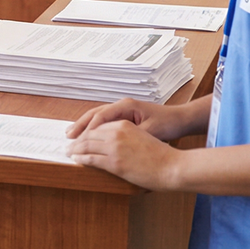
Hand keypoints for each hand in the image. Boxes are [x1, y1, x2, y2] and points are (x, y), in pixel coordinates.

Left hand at [66, 119, 182, 189]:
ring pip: (87, 145)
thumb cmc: (161, 155)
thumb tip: (115, 141)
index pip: (98, 125)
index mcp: (124, 124)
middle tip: (69, 143)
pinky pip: (91, 159)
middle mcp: (117, 133)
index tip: (80, 134)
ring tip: (69, 151)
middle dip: (77, 139)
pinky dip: (81, 158)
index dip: (86, 130)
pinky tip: (76, 159)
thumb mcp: (143, 135)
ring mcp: (115, 148)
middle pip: (89, 134)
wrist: (173, 166)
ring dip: (75, 148)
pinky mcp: (114, 163)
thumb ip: (127, 135)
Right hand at [67, 97, 189, 142]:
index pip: (101, 116)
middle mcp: (122, 105)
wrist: (181, 120)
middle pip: (95, 114)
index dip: (88, 128)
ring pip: (98, 116)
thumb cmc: (168, 123)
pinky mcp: (125, 117)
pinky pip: (105, 121)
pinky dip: (94, 128)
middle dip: (81, 125)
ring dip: (85, 126)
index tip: (79, 140)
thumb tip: (112, 142)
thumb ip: (130, 135)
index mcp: (126, 106)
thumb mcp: (149, 131)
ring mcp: (123, 110)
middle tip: (68, 136)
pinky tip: (88, 135)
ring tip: (73, 135)